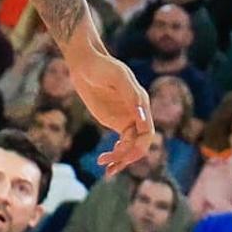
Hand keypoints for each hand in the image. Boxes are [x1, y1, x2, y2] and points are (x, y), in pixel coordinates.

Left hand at [70, 42, 152, 175]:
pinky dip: (115, 154)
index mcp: (141, 103)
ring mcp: (126, 119)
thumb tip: (142, 116)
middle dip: (128, 157)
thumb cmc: (101, 65)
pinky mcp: (115, 121)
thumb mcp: (116, 76)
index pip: (147, 132)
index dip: (139, 145)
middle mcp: (137, 113)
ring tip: (106, 169)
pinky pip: (121, 144)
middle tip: (112, 166)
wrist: (84, 63)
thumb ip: (131, 94)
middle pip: (140, 144)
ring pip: (130, 147)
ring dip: (120, 160)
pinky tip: (103, 160)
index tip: (122, 152)